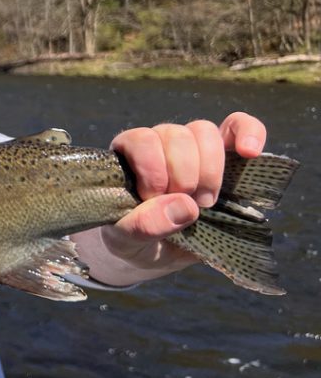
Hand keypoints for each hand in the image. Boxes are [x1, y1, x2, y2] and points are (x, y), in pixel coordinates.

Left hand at [72, 112, 266, 285]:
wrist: (155, 252)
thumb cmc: (134, 240)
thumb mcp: (126, 240)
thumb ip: (144, 225)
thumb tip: (184, 205)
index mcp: (127, 156)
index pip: (142, 139)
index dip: (154, 169)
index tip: (154, 198)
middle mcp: (158, 143)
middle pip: (176, 135)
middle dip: (184, 175)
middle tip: (184, 206)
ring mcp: (191, 147)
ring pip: (205, 131)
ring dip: (210, 169)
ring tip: (205, 202)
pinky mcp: (223, 156)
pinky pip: (238, 126)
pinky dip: (248, 132)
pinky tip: (250, 152)